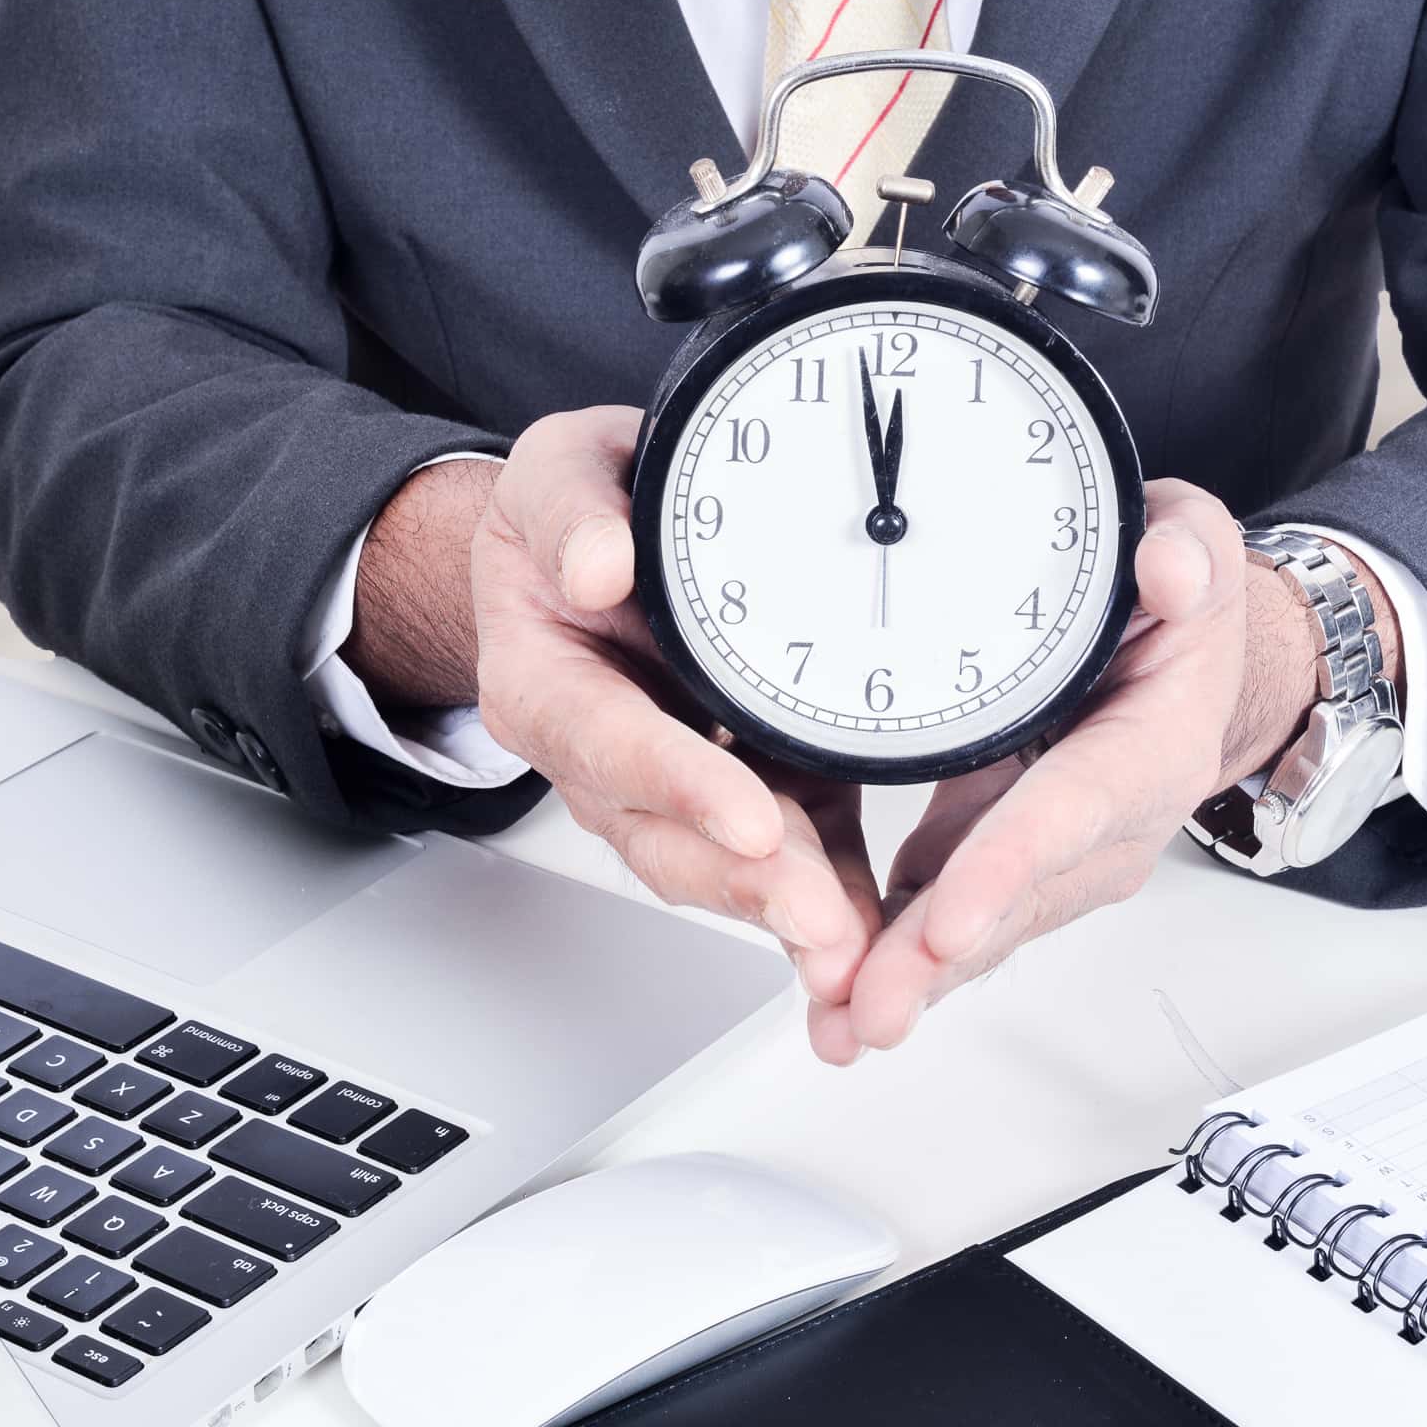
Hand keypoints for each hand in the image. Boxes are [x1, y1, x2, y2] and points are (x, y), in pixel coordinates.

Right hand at [464, 407, 882, 1004]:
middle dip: (750, 885)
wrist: (599, 538)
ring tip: (858, 953)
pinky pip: (792, 853)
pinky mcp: (753, 788)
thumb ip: (572, 511)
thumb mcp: (558, 473)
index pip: (608, 742)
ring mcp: (678, 786)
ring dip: (792, 913)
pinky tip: (880, 940)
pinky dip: (836, 899)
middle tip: (822, 921)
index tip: (751, 818)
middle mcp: (603, 756)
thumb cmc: (578, 510)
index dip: (680, 785)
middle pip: (668, 837)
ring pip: (725, 865)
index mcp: (545, 683)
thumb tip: (597, 564)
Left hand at [809, 487, 1403, 1063]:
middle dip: (941, 956)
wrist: (1187, 668)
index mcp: (1150, 745)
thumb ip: (1185, 551)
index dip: (1012, 860)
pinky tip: (837, 1001)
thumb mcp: (1192, 546)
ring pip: (981, 929)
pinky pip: (948, 922)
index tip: (950, 913)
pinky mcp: (999, 867)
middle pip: (1017, 897)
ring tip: (839, 1024)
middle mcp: (1110, 826)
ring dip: (911, 979)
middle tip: (871, 1004)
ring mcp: (1054, 860)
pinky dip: (894, 964)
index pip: (1077, 805)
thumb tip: (1170, 567)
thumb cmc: (1175, 613)